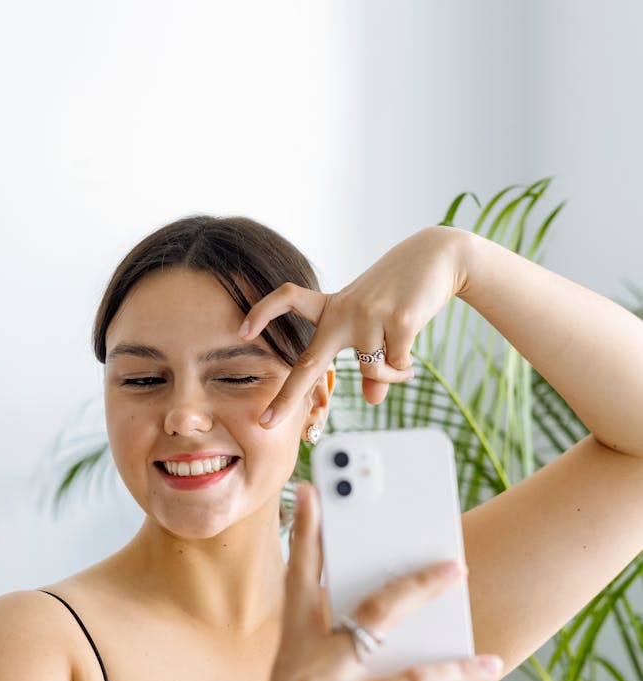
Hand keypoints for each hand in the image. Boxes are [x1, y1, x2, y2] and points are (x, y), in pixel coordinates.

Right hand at [221, 483, 501, 680]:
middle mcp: (313, 675)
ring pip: (418, 674)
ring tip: (488, 663)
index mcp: (290, 654)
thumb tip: (395, 636)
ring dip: (461, 668)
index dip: (309, 531)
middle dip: (421, 583)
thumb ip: (329, 662)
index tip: (316, 489)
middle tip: (455, 566)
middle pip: (377, 611)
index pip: (301, 580)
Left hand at [239, 226, 469, 424]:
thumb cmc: (401, 291)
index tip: (241, 330)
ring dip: (390, 376)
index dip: (263, 312)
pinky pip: (395, 367)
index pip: (288, 300)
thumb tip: (372, 399)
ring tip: (404, 366)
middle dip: (286, 396)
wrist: (439, 257)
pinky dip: (404, 371)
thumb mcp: (376, 325)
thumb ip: (368, 361)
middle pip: (309, 361)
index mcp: (332, 307)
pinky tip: (412, 359)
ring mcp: (369, 315)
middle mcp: (344, 312)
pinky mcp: (397, 320)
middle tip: (265, 422)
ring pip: (369, 371)